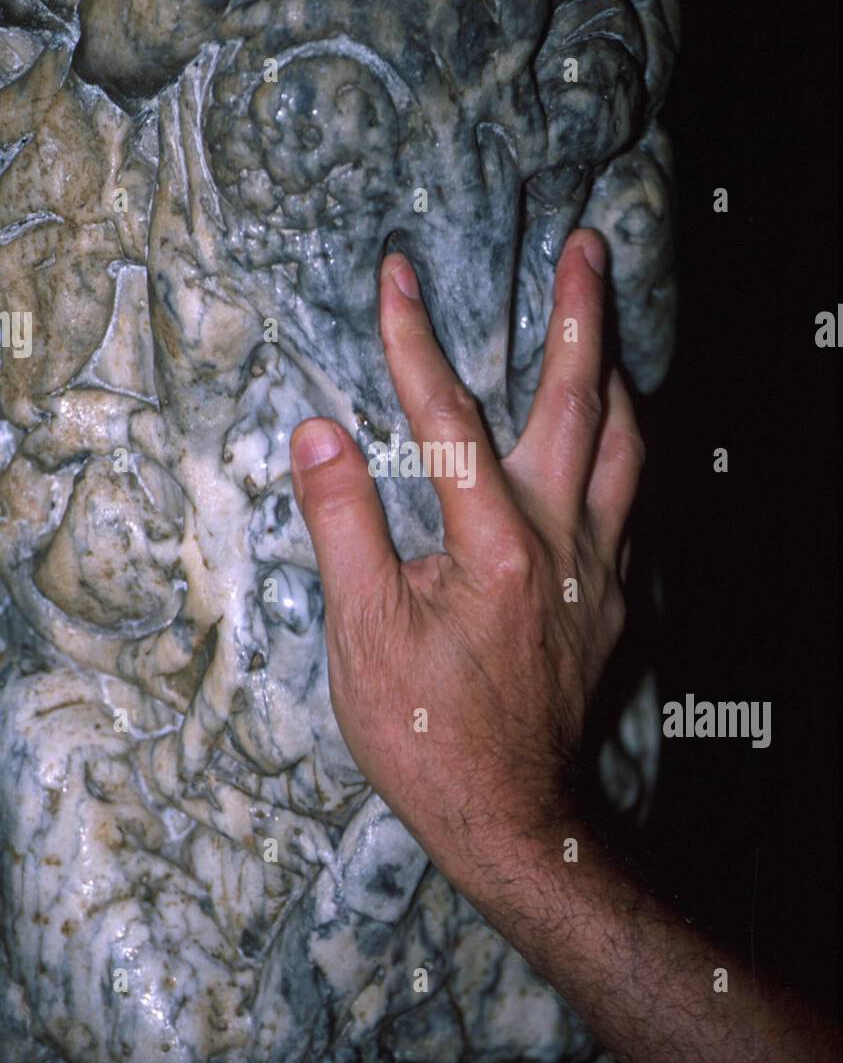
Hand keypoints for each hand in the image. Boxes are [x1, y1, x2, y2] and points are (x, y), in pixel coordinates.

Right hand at [289, 228, 643, 903]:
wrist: (510, 817)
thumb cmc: (428, 733)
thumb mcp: (362, 633)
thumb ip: (342, 523)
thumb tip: (317, 432)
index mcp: (495, 546)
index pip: (448, 416)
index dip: (414, 339)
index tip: (396, 274)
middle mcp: (563, 542)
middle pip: (581, 402)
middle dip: (581, 313)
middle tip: (586, 245)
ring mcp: (599, 570)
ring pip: (627, 445)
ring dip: (615, 375)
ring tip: (604, 325)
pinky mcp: (613, 600)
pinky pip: (631, 498)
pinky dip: (622, 446)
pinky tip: (605, 437)